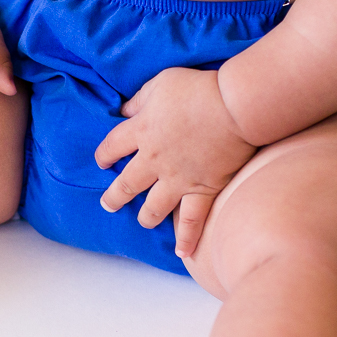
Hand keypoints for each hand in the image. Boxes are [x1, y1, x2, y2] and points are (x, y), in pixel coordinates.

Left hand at [94, 68, 256, 258]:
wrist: (234, 106)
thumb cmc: (198, 89)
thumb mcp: (160, 83)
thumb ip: (140, 100)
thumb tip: (125, 110)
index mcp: (141, 131)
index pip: (112, 147)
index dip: (104, 155)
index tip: (102, 162)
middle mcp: (153, 160)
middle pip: (126, 184)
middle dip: (115, 196)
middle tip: (108, 204)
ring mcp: (177, 179)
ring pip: (153, 207)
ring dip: (146, 216)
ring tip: (143, 221)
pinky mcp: (203, 190)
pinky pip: (192, 221)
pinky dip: (187, 238)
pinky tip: (182, 253)